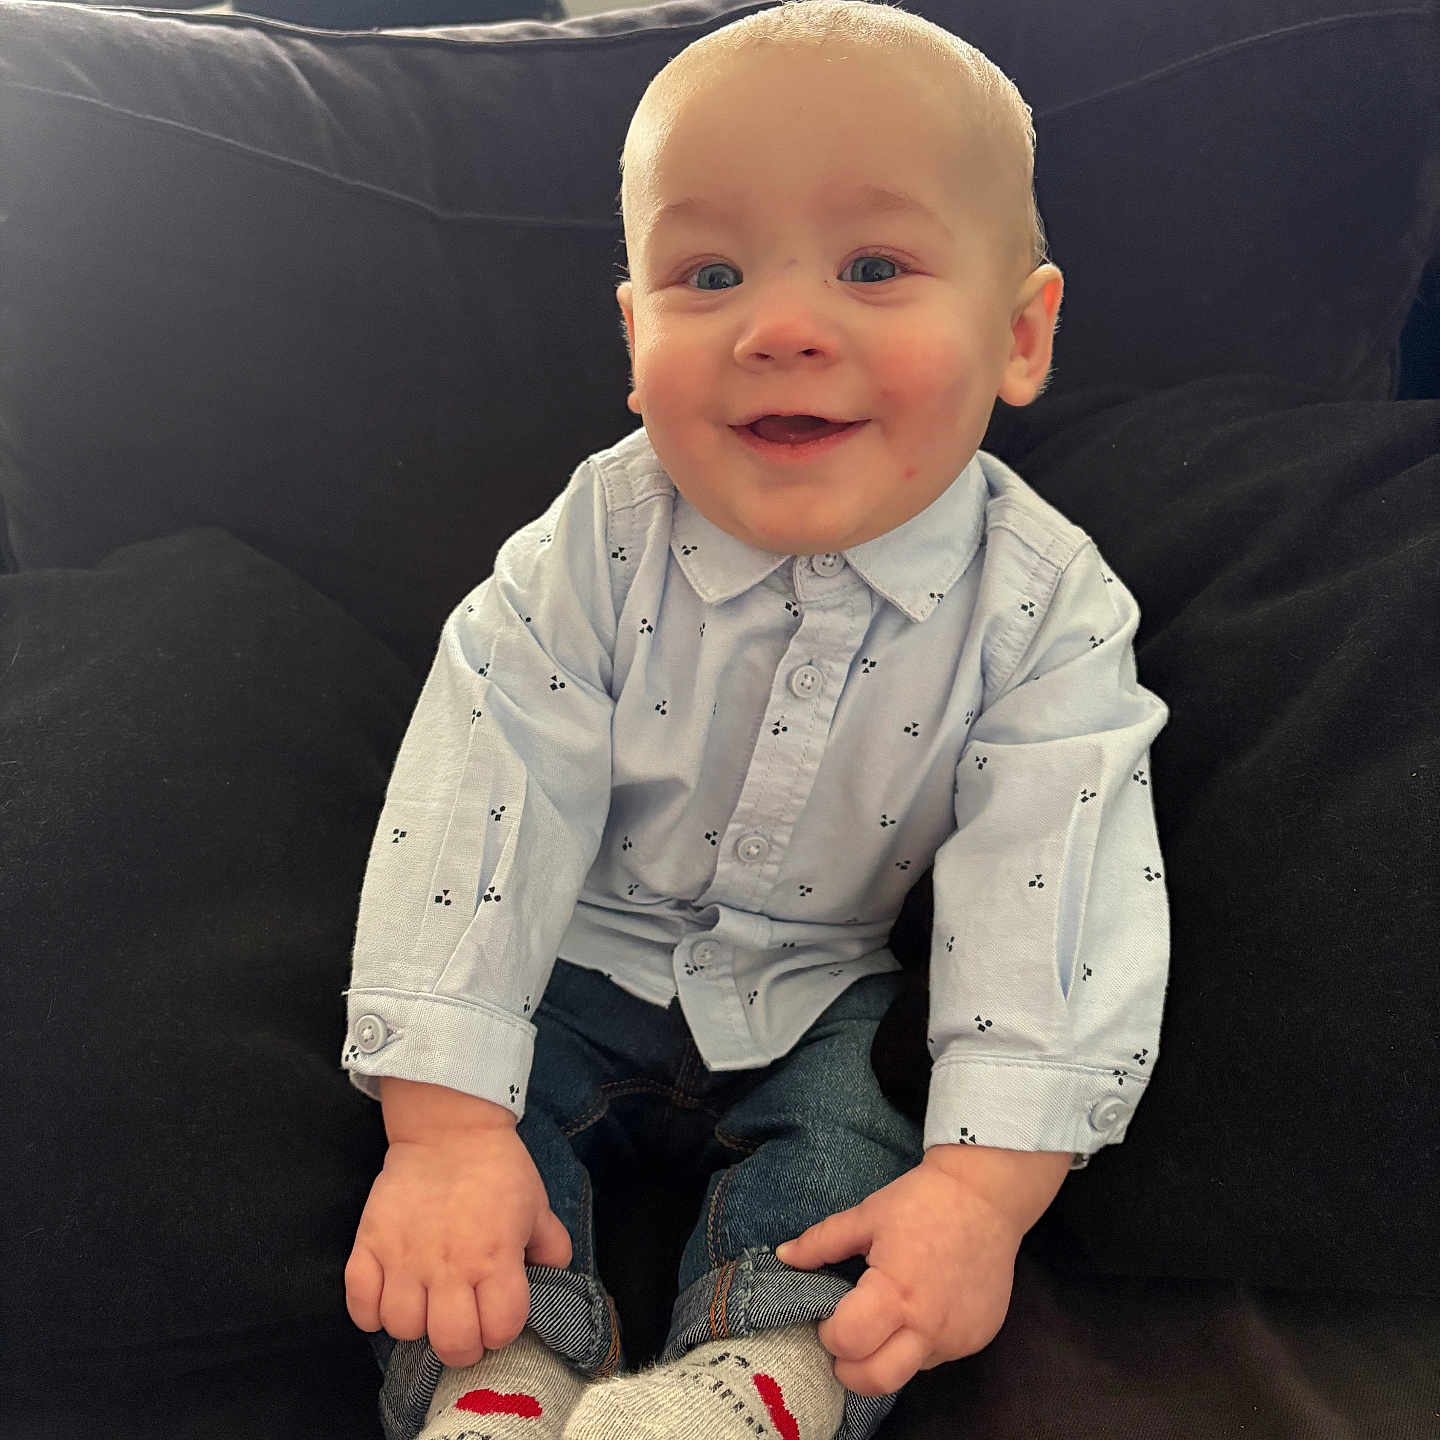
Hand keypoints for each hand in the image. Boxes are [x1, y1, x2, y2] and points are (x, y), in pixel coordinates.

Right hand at [344, 1127, 572, 1367]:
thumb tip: (553, 1276)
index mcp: (495, 1257)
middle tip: (461, 1325)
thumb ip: (551, 1247)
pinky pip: (360, 1304)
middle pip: (451, 1343)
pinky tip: (389, 1296)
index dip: (502, 1330)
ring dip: (416, 1324)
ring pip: (402, 1328)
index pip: (500, 1329)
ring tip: (425, 1303)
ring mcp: (404, 1258)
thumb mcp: (536, 1205)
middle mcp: (450, 1266)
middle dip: (461, 1346)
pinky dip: (371, 1312)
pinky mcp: (369, 1245)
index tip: (496, 1316)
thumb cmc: (497, 1168)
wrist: (448, 1129)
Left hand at [773, 1160, 1025, 1396]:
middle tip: (846, 1339)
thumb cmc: (922, 1200)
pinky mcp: (979, 1339)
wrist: (985, 1195)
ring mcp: (958, 1338)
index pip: (849, 1343)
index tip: (829, 1315)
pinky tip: (918, 1309)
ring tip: (884, 1318)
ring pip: (908, 1372)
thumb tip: (783, 1256)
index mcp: (897, 1292)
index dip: (829, 1333)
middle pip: (876, 1381)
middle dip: (850, 1368)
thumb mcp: (867, 1214)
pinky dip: (918, 1344)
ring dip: (886, 1355)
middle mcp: (930, 1325)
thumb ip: (821, 1242)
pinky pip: (936, 1357)